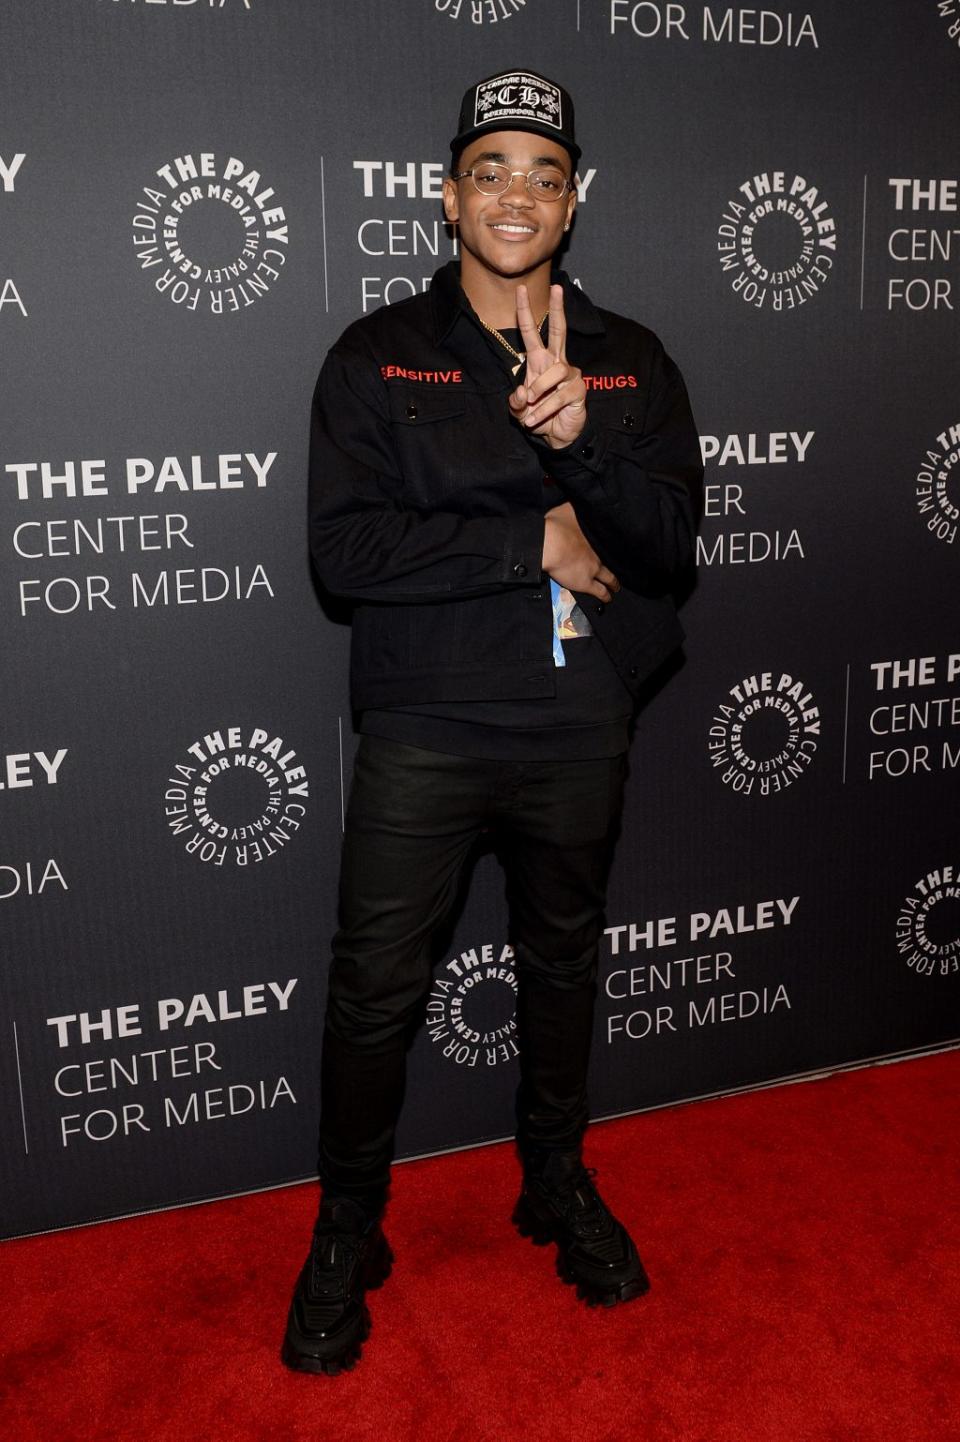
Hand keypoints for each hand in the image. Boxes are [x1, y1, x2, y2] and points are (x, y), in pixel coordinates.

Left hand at [508, 283, 587, 449]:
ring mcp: (569, 374)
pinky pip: (558, 396)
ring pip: (553, 372)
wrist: (558, 436)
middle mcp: (556, 362)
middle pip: (558, 331)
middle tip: (556, 287)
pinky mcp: (578, 390)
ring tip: (530, 410)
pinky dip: (544, 410)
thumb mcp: (520, 411)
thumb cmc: (539, 417)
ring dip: (538, 391)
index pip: (531, 333)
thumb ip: (516, 402)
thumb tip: (522, 393)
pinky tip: (536, 421)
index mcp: (540, 361)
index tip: (521, 290)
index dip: (525, 312)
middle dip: (556, 309)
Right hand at [542, 502, 619, 601]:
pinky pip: (600, 592)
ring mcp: (594, 569)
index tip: (617, 549)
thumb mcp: (567, 509)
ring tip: (617, 588)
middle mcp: (599, 553)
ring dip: (614, 583)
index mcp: (595, 536)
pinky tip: (609, 599)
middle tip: (621, 570)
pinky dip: (606, 596)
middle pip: (612, 561)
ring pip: (610, 578)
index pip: (609, 542)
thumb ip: (575, 508)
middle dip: (617, 566)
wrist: (551, 543)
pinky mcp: (586, 583)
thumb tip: (579, 500)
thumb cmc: (556, 525)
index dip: (613, 547)